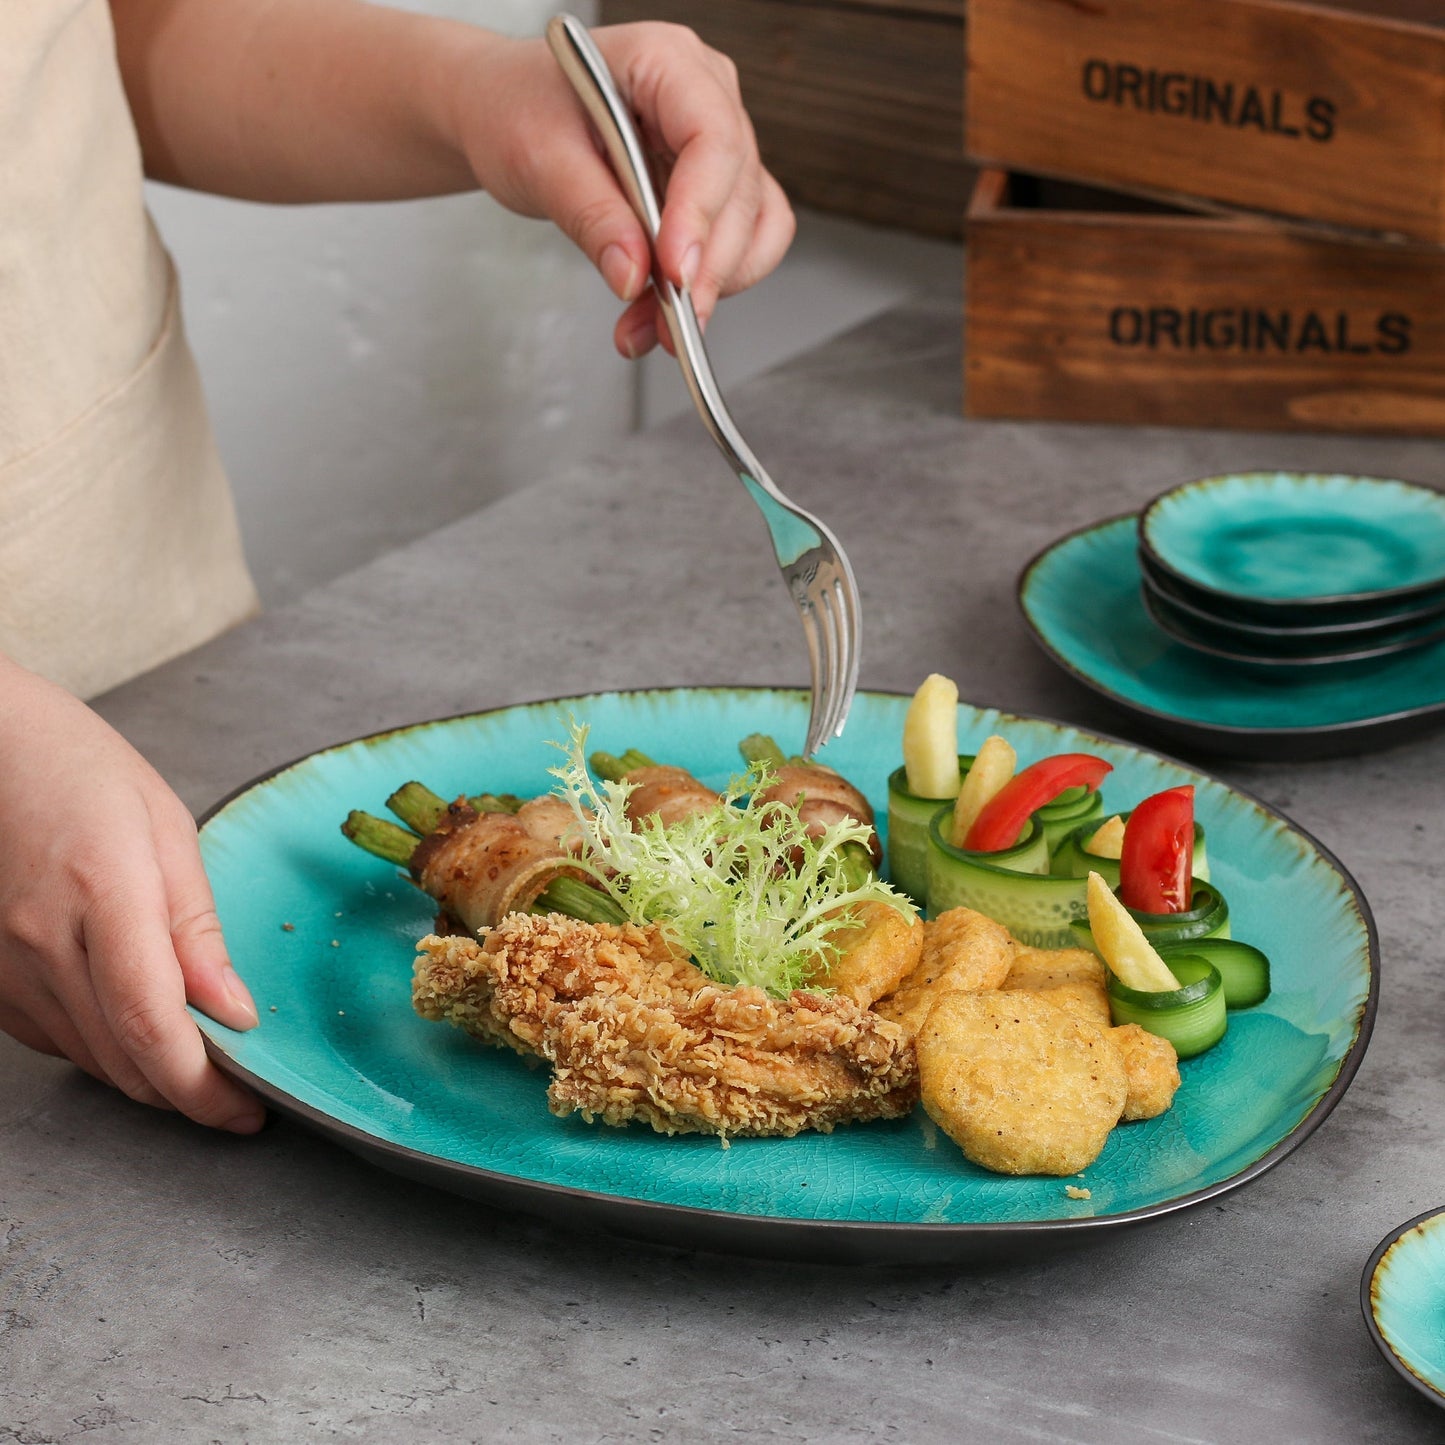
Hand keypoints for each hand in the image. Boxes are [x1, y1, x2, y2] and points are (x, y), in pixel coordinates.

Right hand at [0, 659, 263, 1130]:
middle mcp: (42, 941)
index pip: (155, 1024)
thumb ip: (197, 927)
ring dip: (148, 1076)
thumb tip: (234, 1010)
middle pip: (123, 1058)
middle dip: (187, 1094)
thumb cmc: (77, 768)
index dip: (203, 1087)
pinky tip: (134, 1029)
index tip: (248, 1110)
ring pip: (89, 1058)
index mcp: (104, 893)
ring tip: (199, 1064)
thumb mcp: (164, 827)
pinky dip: (103, 1048)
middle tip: (238, 1098)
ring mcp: (2, 964)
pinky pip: (52, 1038)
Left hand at [455, 22, 795, 358]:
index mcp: (665, 62)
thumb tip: (632, 275)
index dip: (701, 211)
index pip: (713, 138)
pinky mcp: (712, 192)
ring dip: (711, 289)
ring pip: (751, 228)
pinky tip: (659, 314)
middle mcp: (705, 98)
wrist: (503, 116)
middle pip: (739, 193)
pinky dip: (707, 290)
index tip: (675, 272)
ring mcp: (715, 148)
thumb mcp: (537, 158)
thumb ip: (590, 215)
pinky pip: (739, 247)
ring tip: (650, 327)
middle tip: (665, 323)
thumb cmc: (515, 109)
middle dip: (705, 270)